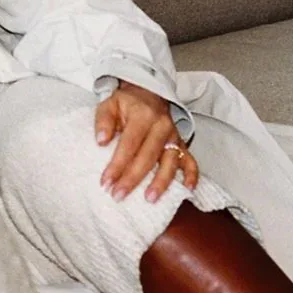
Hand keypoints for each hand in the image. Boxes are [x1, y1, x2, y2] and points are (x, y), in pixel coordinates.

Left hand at [95, 82, 198, 203]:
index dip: (117, 165)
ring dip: (161, 182)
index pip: (129, 144)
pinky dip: (192, 174)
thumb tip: (100, 140)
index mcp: (143, 116)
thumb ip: (103, 120)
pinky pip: (190, 160)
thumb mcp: (110, 104)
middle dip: (133, 178)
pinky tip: (189, 188)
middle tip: (118, 195)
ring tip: (150, 199)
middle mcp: (161, 126)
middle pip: (148, 157)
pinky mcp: (181, 143)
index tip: (106, 182)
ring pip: (170, 162)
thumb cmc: (126, 103)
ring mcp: (174, 136)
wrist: (149, 93)